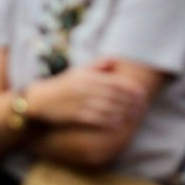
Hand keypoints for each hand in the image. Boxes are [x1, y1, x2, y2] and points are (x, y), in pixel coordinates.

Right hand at [26, 60, 146, 130]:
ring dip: (123, 112)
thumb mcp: (79, 71)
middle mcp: (85, 88)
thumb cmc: (63, 85)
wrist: (41, 100)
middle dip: (130, 101)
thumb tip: (115, 60)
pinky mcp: (75, 115)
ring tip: (135, 115)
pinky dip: (108, 121)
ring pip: (106, 108)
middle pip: (113, 95)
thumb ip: (98, 65)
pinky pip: (95, 119)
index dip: (129, 88)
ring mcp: (80, 102)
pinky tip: (119, 124)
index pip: (114, 82)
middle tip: (142, 106)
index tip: (141, 93)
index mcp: (87, 76)